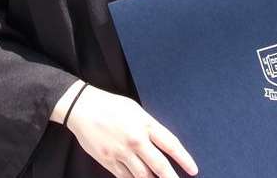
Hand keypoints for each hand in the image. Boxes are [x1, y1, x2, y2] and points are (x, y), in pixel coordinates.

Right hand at [66, 85, 197, 177]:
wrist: (82, 107)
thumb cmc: (111, 105)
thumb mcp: (135, 110)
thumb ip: (149, 127)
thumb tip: (161, 145)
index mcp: (145, 123)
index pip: (170, 144)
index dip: (184, 159)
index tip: (193, 170)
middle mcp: (135, 140)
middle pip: (159, 166)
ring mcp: (122, 153)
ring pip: (143, 176)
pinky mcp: (109, 161)